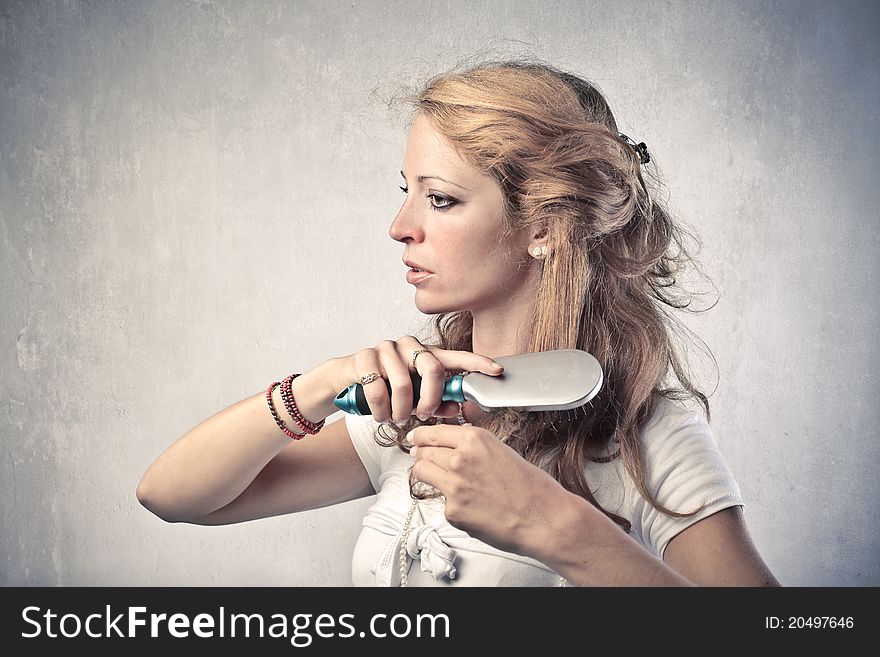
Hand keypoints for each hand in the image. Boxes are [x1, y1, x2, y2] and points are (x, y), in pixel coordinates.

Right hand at [328, 337, 503, 422]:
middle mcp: (409, 346)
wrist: (346, 381)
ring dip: (401, 410)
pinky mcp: (364, 356)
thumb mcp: (414, 398)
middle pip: (432, 369)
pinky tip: (380, 414)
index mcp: (425, 354)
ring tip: (396, 418)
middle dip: (430, 399)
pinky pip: (378, 387)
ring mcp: (386, 348)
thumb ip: (436, 402)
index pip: (456, 357)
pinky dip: (380, 409)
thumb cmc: (386, 389)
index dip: (478, 364)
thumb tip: (457, 408)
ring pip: (403, 383)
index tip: (497, 370)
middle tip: (422, 414)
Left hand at [407, 423, 569, 556]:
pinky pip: (441, 501)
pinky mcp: (453, 511)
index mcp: (474, 439)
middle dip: (421, 453)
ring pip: (421, 472)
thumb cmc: (532, 487)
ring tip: (441, 479)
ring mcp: (453, 486)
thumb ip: (474, 442)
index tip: (416, 436)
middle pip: (422, 451)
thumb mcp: (502, 450)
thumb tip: (455, 431)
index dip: (421, 434)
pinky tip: (470, 505)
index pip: (433, 432)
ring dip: (427, 473)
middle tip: (421, 456)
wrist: (544, 518)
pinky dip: (450, 502)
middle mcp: (460, 459)